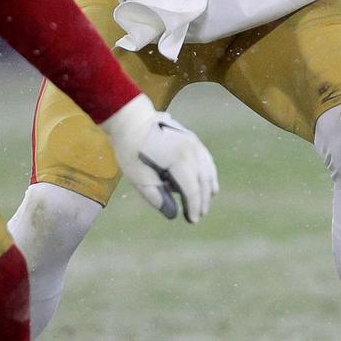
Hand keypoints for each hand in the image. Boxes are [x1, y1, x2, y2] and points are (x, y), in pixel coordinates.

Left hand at [99, 96, 217, 222]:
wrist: (133, 119)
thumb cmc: (132, 149)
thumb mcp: (138, 176)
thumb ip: (156, 196)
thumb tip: (173, 214)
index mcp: (178, 159)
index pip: (191, 188)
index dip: (193, 206)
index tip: (192, 221)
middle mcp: (191, 150)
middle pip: (202, 180)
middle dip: (201, 200)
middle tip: (198, 216)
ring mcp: (194, 143)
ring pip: (208, 169)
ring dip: (207, 188)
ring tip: (205, 203)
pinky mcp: (193, 139)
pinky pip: (206, 160)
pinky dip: (209, 173)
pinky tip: (208, 182)